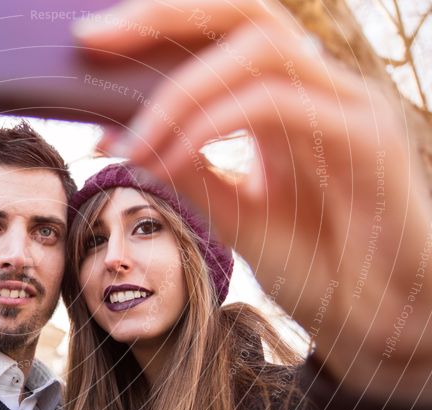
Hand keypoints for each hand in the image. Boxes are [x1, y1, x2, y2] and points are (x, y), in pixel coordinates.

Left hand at [75, 0, 431, 403]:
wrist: (380, 320)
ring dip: (178, 92)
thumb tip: (120, 137)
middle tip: (92, 42)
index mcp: (288, 101)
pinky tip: (167, 160)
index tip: (88, 44)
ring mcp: (348, 106)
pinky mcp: (366, 138)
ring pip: (259, 50)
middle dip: (162, 17)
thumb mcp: (233, 213)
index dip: (158, 23)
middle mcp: (320, 90)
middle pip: (245, 13)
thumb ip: (186, 171)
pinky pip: (275, 106)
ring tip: (128, 142)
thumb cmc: (317, 266)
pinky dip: (209, 128)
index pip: (223, 34)